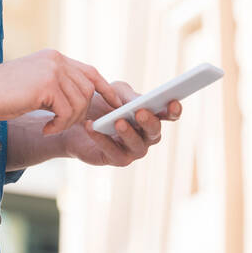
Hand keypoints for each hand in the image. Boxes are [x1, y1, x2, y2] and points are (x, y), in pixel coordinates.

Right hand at [0, 49, 123, 135]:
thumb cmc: (0, 94)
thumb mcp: (33, 84)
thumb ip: (55, 85)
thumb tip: (81, 98)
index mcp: (54, 57)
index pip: (90, 71)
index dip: (105, 89)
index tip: (115, 105)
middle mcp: (56, 59)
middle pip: (88, 89)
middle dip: (82, 112)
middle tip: (64, 124)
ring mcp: (52, 70)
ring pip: (80, 102)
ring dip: (69, 121)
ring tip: (52, 127)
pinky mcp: (46, 84)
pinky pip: (67, 111)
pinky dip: (60, 125)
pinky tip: (46, 129)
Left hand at [60, 81, 181, 166]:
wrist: (78, 120)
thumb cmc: (102, 103)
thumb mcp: (115, 92)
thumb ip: (128, 96)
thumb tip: (139, 102)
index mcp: (151, 116)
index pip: (168, 115)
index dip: (173, 111)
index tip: (172, 102)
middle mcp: (146, 136)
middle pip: (154, 132)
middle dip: (149, 122)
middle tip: (140, 112)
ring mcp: (133, 150)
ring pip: (137, 145)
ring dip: (128, 133)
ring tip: (118, 122)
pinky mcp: (117, 160)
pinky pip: (113, 152)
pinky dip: (102, 139)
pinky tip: (92, 126)